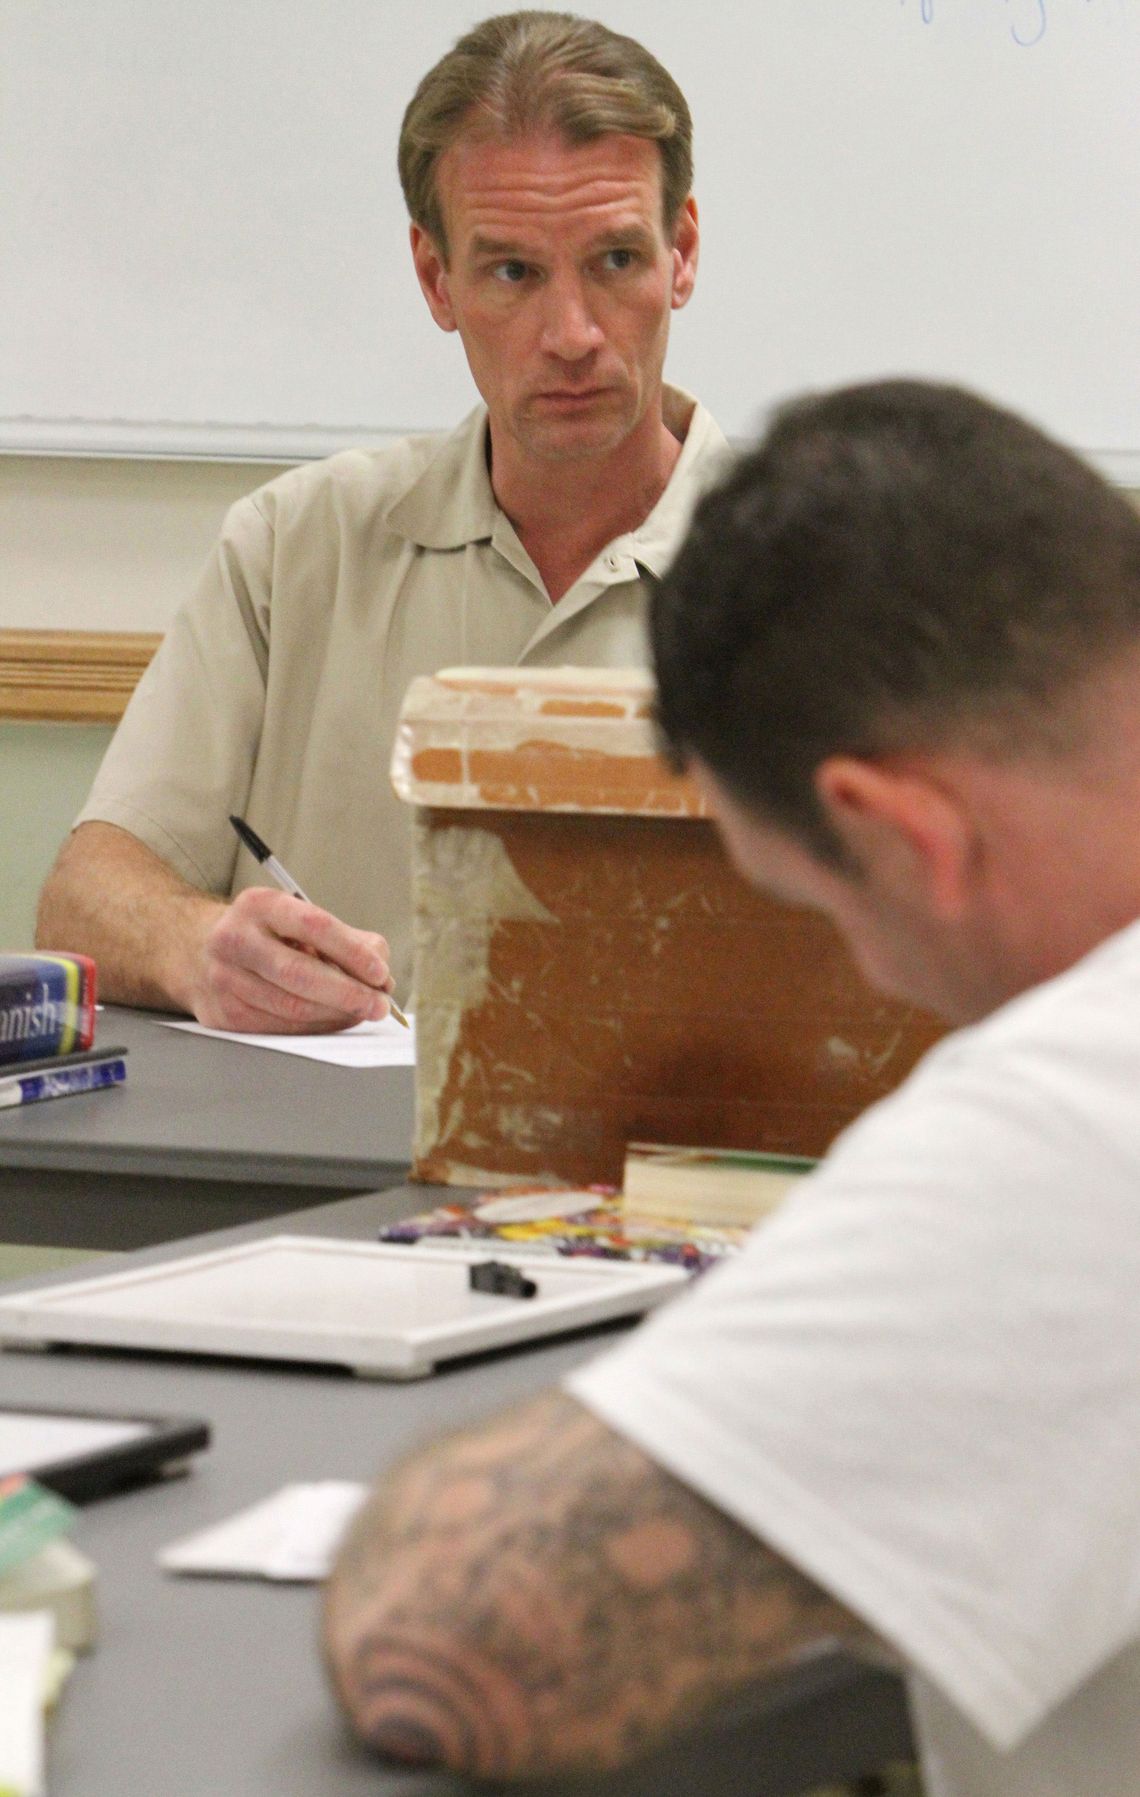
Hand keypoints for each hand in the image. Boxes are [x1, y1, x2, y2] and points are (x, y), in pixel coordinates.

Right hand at [185, 887, 395, 1032]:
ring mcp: (224, 979)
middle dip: (348, 993)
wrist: (192, 948)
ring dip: (335, 1015)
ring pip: (290, 1008)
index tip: (380, 972)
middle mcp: (236, 939)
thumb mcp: (295, 917)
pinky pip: (279, 1027)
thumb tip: (381, 973)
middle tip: (380, 1005)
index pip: (313, 926)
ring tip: (362, 1012)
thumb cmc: (260, 933)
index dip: (351, 951)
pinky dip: (314, 1027)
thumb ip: (344, 939)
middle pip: (299, 974)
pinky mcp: (222, 1014)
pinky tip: (333, 1021)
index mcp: (259, 906)